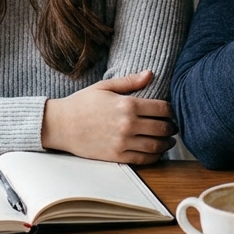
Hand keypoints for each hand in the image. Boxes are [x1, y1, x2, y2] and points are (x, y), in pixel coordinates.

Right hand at [40, 70, 177, 164]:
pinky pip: (143, 159)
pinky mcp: (116, 156)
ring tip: (168, 140)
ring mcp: (123, 142)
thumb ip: (130, 81)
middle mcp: (128, 124)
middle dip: (171, 127)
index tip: (170, 111)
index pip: (162, 108)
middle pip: (162, 128)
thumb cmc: (81, 103)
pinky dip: (155, 157)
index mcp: (127, 104)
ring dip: (167, 144)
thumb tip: (150, 74)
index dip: (170, 110)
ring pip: (156, 146)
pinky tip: (156, 152)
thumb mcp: (105, 86)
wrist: (60, 125)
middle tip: (173, 126)